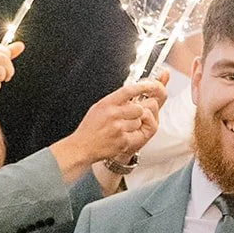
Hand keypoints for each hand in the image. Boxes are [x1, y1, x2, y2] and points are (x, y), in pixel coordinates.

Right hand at [52, 77, 167, 177]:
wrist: (82, 147)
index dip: (142, 86)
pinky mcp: (123, 140)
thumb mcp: (98, 108)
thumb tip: (131, 94)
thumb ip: (114, 100)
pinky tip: (119, 136)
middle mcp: (112, 114)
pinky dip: (130, 135)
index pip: (128, 90)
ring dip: (133, 125)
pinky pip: (135, 134)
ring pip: (138, 122)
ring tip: (120, 128)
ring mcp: (118, 128)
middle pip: (139, 108)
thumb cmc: (90, 128)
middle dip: (137, 112)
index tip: (151, 85)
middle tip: (128, 117)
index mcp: (106, 104)